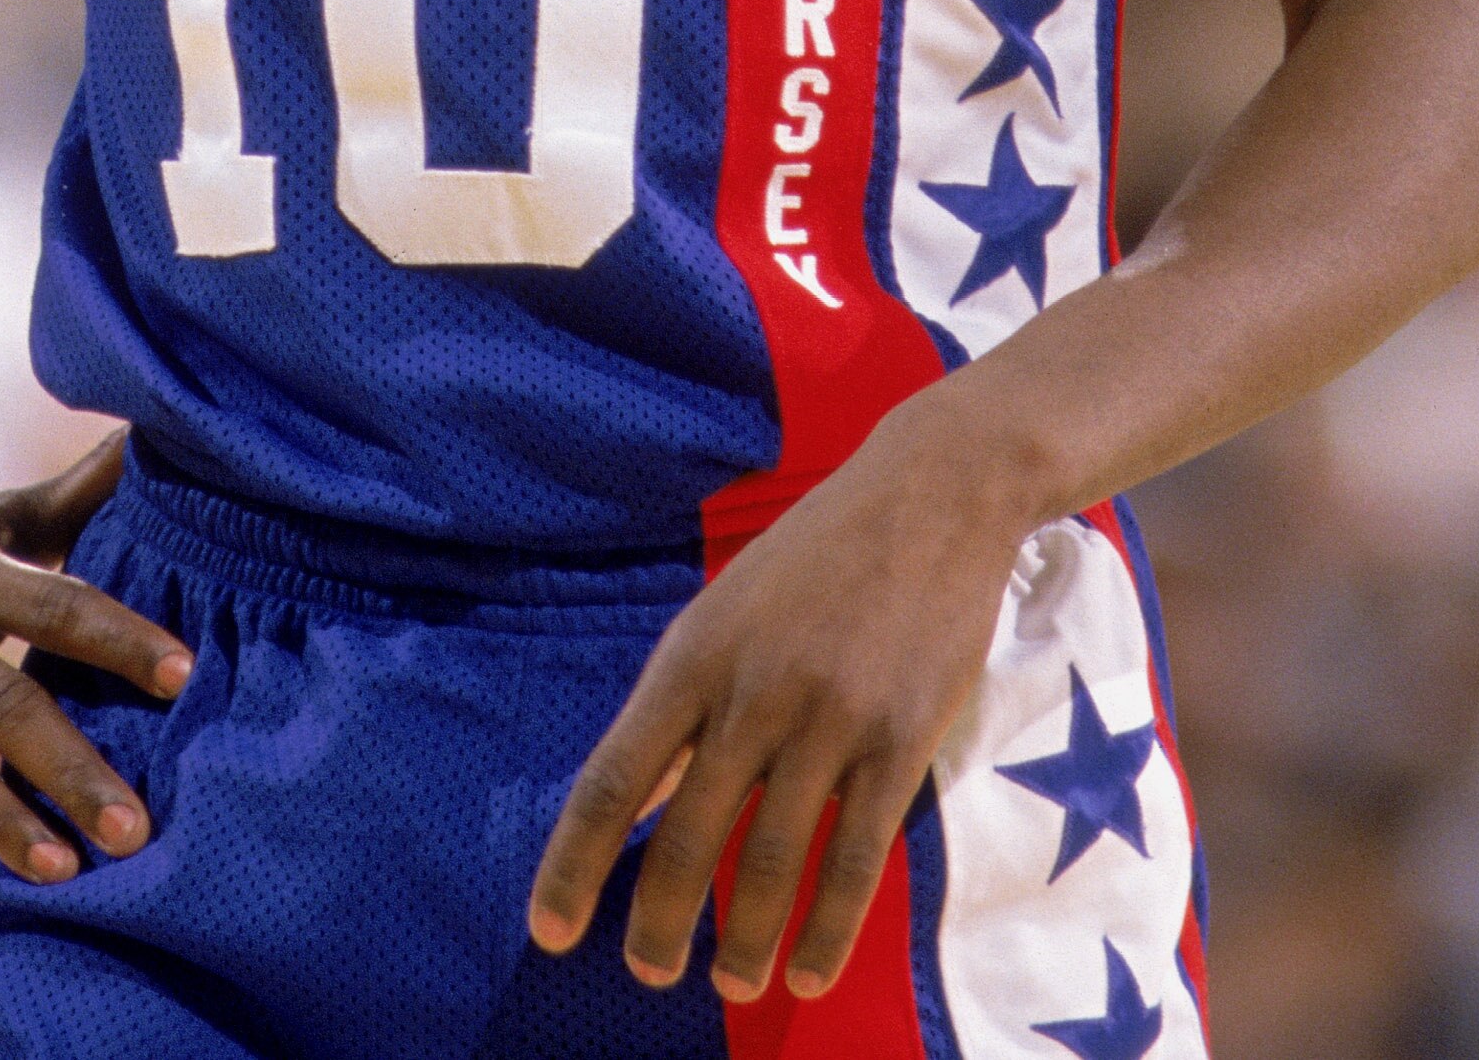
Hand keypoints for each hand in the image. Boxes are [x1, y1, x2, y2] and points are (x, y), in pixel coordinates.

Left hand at [528, 397, 1026, 1003]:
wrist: (931, 495)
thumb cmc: (816, 557)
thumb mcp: (727, 610)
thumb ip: (687, 705)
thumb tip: (643, 797)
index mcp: (693, 654)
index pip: (613, 777)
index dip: (573, 863)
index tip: (547, 930)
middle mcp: (751, 689)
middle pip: (686, 836)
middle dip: (658, 921)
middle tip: (647, 973)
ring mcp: (829, 717)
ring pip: (771, 861)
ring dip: (744, 941)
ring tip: (730, 984)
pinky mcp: (901, 740)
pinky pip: (855, 857)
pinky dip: (826, 929)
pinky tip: (804, 970)